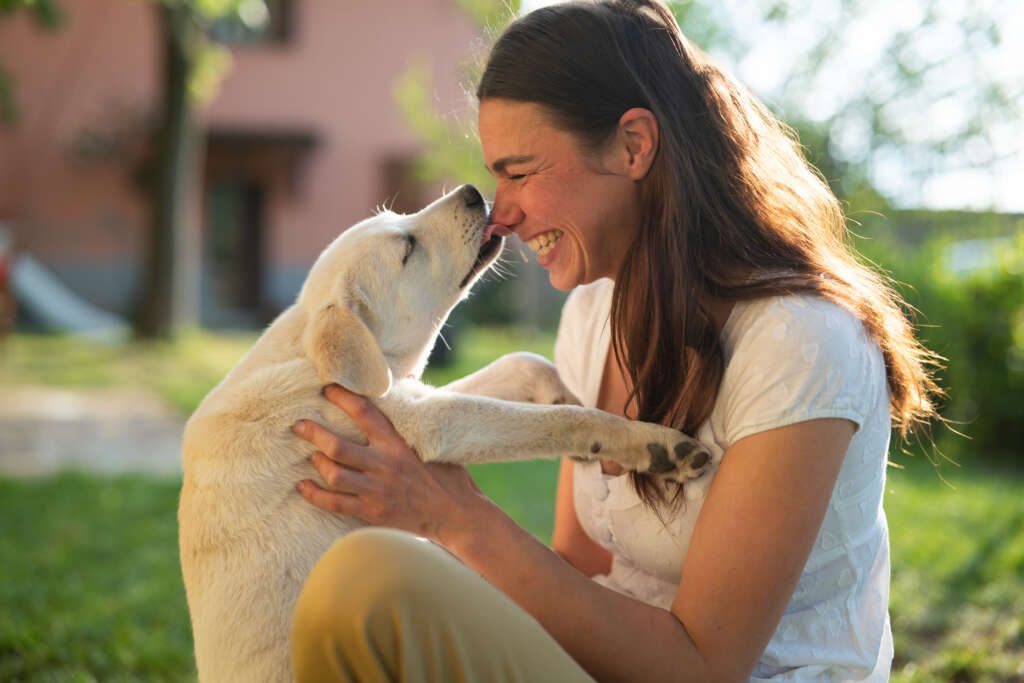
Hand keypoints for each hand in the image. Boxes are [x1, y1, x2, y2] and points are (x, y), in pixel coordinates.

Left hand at [292, 384, 492, 545]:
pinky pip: (335, 504)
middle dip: (313, 433)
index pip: (365, 413)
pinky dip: (315, 495)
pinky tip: (303, 486)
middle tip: (298, 425)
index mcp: (399, 444)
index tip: (327, 389)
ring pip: (334, 474)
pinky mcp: (373, 513)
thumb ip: (418, 412)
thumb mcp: (437, 440)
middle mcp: (385, 465)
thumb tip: (409, 378)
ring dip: (317, 462)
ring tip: (310, 455)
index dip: (343, 398)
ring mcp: (377, 491)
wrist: (458, 516)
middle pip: (338, 446)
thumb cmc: (450, 477)